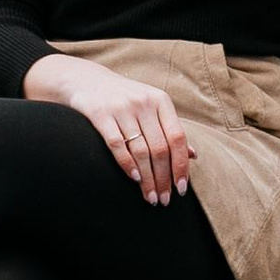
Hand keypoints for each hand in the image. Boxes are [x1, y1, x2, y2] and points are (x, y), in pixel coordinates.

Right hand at [26, 56, 192, 205]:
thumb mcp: (150, 106)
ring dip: (147, 179)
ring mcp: (121, 108)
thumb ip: (170, 129)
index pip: (177, 138)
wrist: (87, 80)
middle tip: (164, 200)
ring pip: (140, 151)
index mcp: (160, 100)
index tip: (181, 188)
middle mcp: (143, 103)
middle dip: (163, 179)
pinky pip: (117, 145)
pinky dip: (127, 164)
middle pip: (160, 148)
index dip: (181, 166)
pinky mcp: (100, 114)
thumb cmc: (124, 98)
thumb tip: (192, 155)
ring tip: (150, 197)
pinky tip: (134, 179)